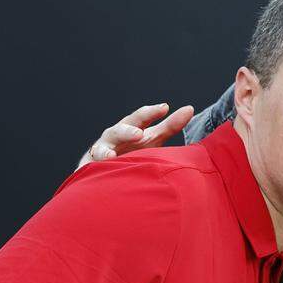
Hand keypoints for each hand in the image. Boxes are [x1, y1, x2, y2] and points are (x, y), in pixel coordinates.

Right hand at [78, 103, 194, 167]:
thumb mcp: (154, 139)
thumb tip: (190, 109)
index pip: (141, 118)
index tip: (164, 108)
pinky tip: (100, 173)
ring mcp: (101, 152)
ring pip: (100, 149)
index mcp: (131, 129)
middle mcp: (114, 138)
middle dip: (127, 131)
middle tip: (138, 133)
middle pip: (119, 131)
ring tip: (111, 156)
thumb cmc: (135, 151)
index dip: (150, 113)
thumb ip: (170, 126)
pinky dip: (96, 169)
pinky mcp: (92, 167)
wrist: (112, 172)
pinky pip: (92, 168)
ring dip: (105, 152)